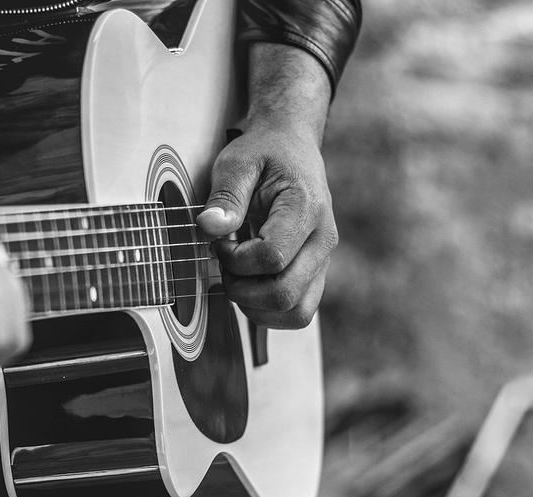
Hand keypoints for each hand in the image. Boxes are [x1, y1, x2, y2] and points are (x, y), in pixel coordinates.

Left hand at [197, 124, 337, 328]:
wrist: (292, 146)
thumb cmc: (264, 153)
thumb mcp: (237, 162)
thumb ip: (225, 195)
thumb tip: (209, 227)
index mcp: (307, 209)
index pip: (273, 257)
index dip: (237, 259)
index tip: (220, 242)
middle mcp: (323, 241)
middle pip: (285, 294)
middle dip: (242, 289)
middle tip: (224, 263)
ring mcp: (322, 261)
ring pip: (296, 313)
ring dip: (256, 307)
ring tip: (236, 277)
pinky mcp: (315, 274)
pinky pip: (298, 312)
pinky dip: (268, 311)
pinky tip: (249, 285)